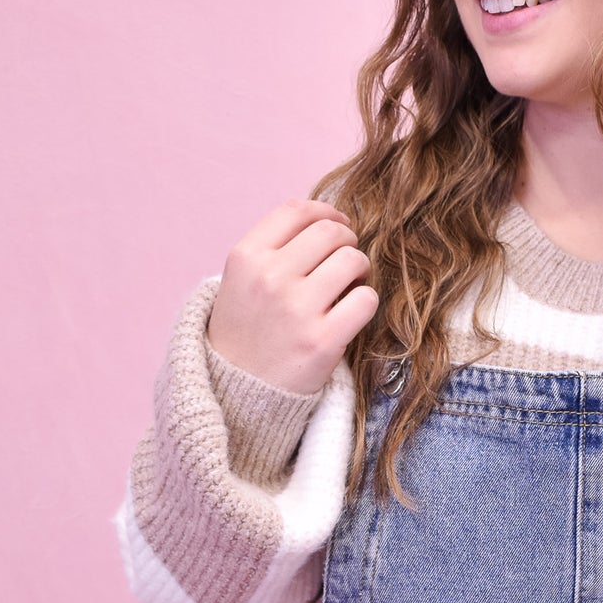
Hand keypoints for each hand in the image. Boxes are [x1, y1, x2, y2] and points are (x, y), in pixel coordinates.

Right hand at [206, 197, 379, 393]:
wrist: (236, 392)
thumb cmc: (246, 330)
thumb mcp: (241, 280)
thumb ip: (275, 248)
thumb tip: (329, 220)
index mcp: (246, 256)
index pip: (297, 211)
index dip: (326, 212)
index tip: (338, 224)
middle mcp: (270, 277)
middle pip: (331, 232)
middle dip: (347, 241)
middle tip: (346, 260)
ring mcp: (296, 309)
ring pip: (353, 260)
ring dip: (360, 269)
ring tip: (350, 285)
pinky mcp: (322, 341)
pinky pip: (366, 300)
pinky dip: (366, 301)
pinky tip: (352, 311)